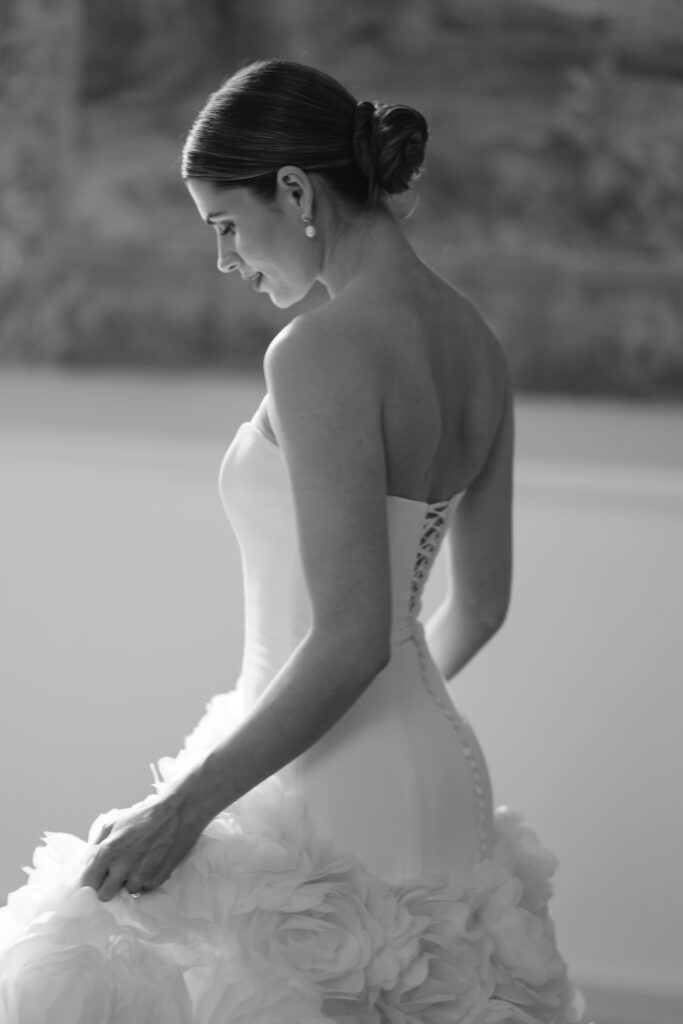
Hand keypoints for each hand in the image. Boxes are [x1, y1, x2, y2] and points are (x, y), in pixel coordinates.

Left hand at [79, 792, 202, 901]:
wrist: (177, 815)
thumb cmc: (143, 817)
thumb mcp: (113, 823)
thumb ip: (96, 845)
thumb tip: (87, 864)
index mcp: (107, 853)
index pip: (88, 883)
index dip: (91, 881)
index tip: (96, 878)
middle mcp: (122, 868)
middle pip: (104, 896)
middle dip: (107, 887)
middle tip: (114, 875)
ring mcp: (140, 877)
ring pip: (126, 892)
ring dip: (128, 882)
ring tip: (137, 863)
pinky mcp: (156, 880)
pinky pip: (144, 888)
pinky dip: (145, 880)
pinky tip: (149, 863)